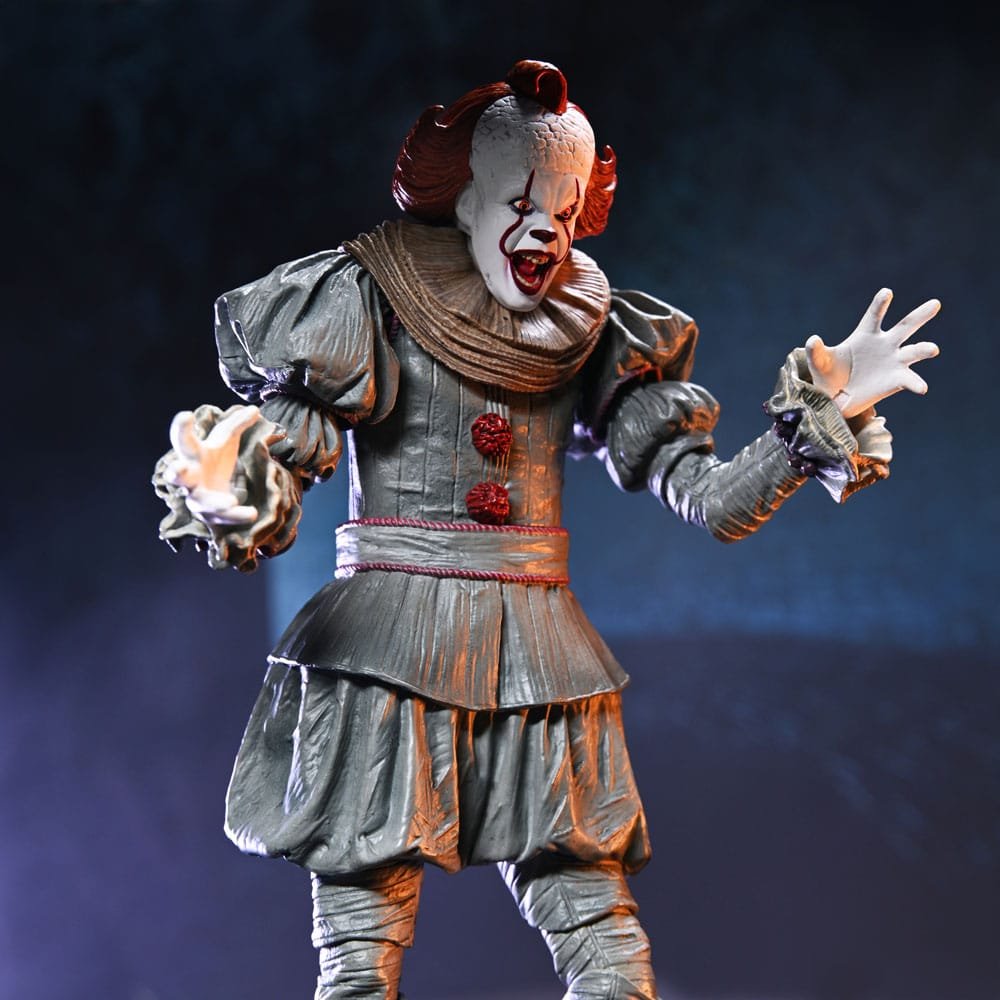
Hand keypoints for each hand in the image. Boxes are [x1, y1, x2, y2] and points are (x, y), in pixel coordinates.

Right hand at [165, 405, 262, 523]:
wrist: (211, 494)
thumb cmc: (214, 460)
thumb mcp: (225, 440)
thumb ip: (237, 425)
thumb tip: (254, 409)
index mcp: (193, 455)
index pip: (184, 440)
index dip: (181, 428)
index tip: (185, 415)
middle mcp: (190, 477)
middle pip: (176, 475)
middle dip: (175, 472)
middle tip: (175, 470)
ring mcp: (197, 497)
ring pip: (200, 502)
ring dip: (215, 502)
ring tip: (232, 501)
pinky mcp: (209, 515)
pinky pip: (222, 517)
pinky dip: (237, 515)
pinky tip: (251, 513)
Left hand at [805, 289, 939, 417]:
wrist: (836, 398)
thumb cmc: (829, 375)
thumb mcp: (819, 363)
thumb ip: (816, 352)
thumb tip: (812, 340)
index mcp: (866, 334)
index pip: (874, 316)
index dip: (880, 304)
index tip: (887, 292)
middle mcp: (885, 344)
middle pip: (905, 326)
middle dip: (920, 315)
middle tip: (935, 304)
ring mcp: (894, 361)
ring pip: (914, 351)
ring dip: (925, 349)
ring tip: (934, 349)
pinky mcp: (897, 380)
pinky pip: (910, 380)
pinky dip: (917, 383)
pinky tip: (922, 388)